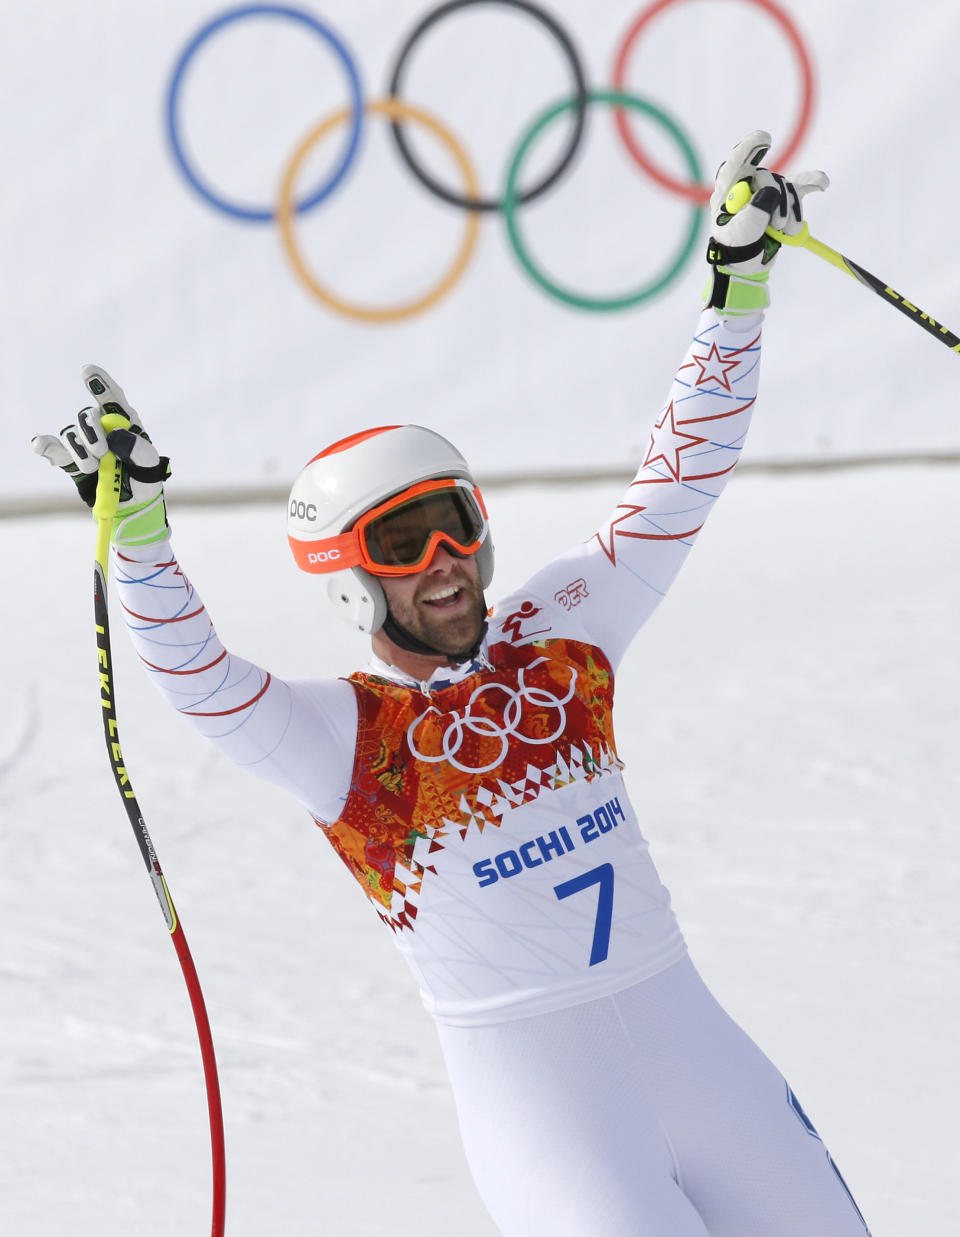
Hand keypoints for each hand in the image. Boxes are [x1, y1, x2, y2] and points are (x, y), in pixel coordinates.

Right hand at [32, 366, 170, 545]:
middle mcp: (103, 430)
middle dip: (91, 432)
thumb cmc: (145, 481)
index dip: (100, 384)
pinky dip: (48, 447)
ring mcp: (86, 445)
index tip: (87, 372)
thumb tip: (115, 436)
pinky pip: (56, 450)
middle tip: (102, 452)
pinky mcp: (73, 462)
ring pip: (72, 436)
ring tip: (94, 468)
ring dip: (80, 451)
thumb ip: (138, 449)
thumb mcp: (150, 465)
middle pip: (87, 416)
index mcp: (126, 424)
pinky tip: (41, 444)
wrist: (132, 507)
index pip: (112, 398)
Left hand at [704, 130, 828, 315]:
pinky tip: (823, 184)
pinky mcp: (782, 202)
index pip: (736, 163)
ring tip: (784, 233)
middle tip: (776, 225)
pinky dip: (812, 184)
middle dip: (778, 200)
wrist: (746, 268)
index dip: (749, 148)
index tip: (765, 140)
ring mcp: (765, 193)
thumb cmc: (734, 252)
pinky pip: (801, 186)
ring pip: (786, 188)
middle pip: (768, 177)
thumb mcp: (740, 236)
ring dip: (790, 210)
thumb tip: (770, 191)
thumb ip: (753, 213)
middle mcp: (746, 188)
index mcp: (728, 192)